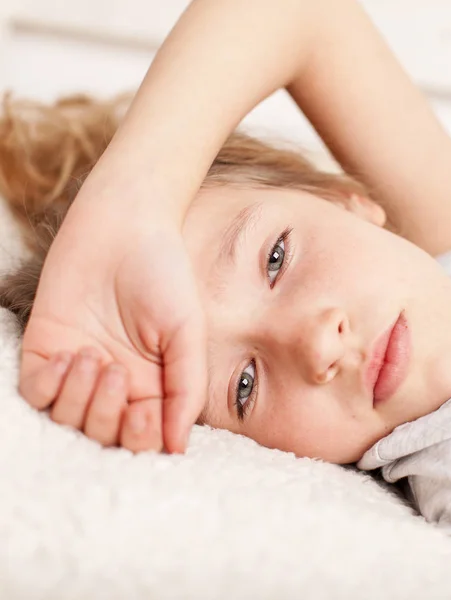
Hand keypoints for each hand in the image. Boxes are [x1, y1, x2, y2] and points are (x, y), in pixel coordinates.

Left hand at [18, 197, 205, 452]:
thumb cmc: (164, 276)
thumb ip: (187, 389)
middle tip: (116, 373)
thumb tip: (177, 448)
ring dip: (78, 399)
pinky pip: (36, 393)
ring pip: (66, 420)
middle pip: (102, 436)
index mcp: (154, 384)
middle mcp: (116, 382)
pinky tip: (67, 356)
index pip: (143, 437)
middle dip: (106, 417)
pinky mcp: (45, 348)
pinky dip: (48, 387)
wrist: (124, 225)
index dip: (140, 438)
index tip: (145, 411)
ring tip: (92, 357)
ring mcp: (79, 368)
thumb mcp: (188, 333)